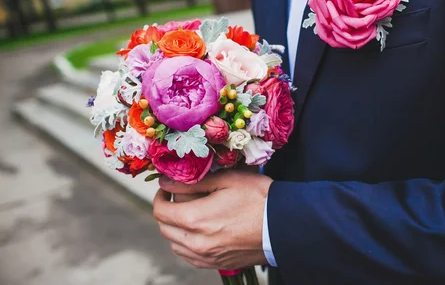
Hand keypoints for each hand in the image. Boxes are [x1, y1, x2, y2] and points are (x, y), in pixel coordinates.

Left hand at [153, 171, 272, 269]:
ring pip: (175, 245)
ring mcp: (207, 257)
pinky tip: (201, 231)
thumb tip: (166, 182)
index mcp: (196, 219)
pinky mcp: (218, 264)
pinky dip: (187, 244)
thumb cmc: (258, 198)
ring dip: (176, 229)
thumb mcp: (226, 180)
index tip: (168, 187)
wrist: (284, 225)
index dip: (160, 196)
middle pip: (164, 229)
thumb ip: (192, 182)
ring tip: (191, 213)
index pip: (160, 211)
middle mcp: (197, 243)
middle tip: (179, 197)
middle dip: (167, 211)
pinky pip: (190, 256)